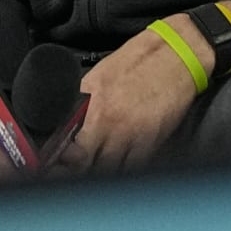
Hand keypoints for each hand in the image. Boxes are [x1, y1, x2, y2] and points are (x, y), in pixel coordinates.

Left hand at [56, 21, 202, 174]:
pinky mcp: (153, 142)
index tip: (55, 165)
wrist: (174, 56)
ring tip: (94, 171)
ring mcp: (133, 136)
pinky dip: (125, 171)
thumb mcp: (98, 77)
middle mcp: (111, 124)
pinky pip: (134, 167)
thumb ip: (82, 102)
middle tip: (71, 173)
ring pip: (111, 170)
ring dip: (100, 173)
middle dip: (78, 171)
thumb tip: (65, 120)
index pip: (71, 147)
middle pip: (89, 164)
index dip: (61, 161)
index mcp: (94, 106)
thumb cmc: (137, 63)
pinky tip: (119, 167)